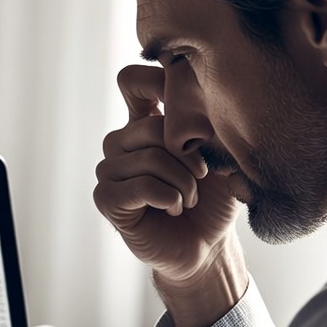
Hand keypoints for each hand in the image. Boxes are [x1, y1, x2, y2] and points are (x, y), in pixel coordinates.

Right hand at [95, 64, 246, 326]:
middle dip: (187, 154)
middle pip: (149, 125)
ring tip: (189, 198)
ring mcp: (110, 170)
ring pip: (149, 157)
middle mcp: (121, 142)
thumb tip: (194, 94)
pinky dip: (169, 198)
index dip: (155, 84)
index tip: (186, 106)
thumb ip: (204, 118)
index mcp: (145, 121)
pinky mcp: (106, 198)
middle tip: (202, 177)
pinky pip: (141, 186)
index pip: (132, 81)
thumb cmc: (215, 197)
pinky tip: (174, 208)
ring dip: (182, 181)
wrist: (208, 246)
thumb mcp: (220, 150)